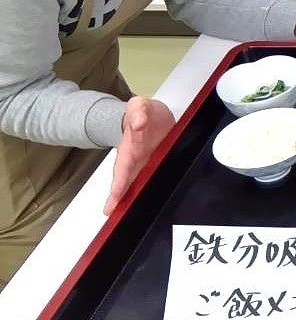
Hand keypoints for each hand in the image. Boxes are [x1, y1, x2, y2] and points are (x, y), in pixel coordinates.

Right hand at [105, 96, 175, 214]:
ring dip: (133, 197)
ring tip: (123, 213)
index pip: (123, 166)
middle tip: (111, 211)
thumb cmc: (143, 112)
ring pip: (140, 182)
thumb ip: (138, 111)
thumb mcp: (139, 106)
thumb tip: (139, 122)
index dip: (119, 180)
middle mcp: (137, 159)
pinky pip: (156, 177)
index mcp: (131, 146)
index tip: (115, 194)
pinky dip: (154, 189)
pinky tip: (155, 202)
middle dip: (119, 196)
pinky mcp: (160, 163)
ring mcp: (148, 163)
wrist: (150, 115)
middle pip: (127, 180)